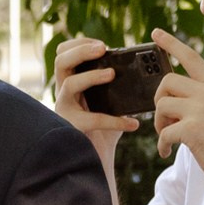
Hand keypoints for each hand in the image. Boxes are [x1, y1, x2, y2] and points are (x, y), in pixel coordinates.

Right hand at [51, 36, 145, 171]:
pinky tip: (133, 124)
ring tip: (111, 74)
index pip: (63, 54)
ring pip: (69, 84)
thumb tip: (143, 69)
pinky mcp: (72, 128)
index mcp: (70, 83)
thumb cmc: (104, 130)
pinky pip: (93, 119)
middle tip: (103, 49)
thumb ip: (118, 86)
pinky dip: (115, 121)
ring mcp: (64, 111)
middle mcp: (63, 94)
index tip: (102, 44)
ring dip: (91, 76)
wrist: (98, 160)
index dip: (79, 44)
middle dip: (81, 51)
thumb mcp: (111, 102)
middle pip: (60, 62)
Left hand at [149, 31, 203, 184]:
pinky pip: (164, 132)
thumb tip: (167, 102)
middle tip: (164, 119)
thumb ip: (199, 100)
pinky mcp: (193, 128)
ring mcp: (201, 109)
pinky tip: (167, 152)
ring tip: (167, 136)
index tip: (155, 33)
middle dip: (159, 100)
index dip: (171, 43)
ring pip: (162, 105)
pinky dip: (162, 144)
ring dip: (159, 123)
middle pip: (167, 81)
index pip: (191, 57)